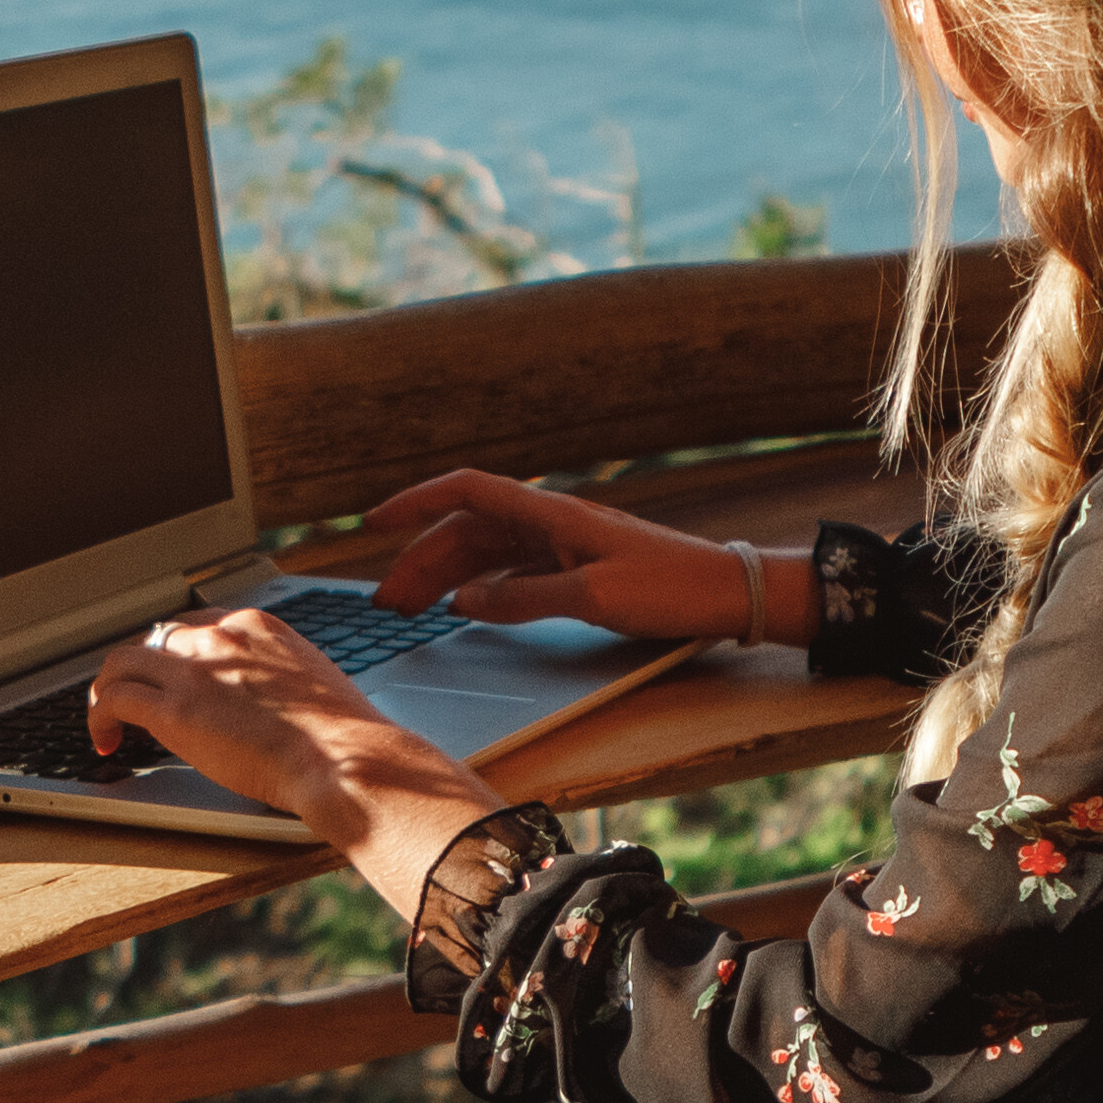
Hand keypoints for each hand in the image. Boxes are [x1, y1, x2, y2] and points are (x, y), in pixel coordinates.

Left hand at [85, 602, 502, 916]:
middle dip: (143, 670)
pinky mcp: (174, 709)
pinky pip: (113, 697)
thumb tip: (270, 706)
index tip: (175, 677)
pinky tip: (106, 741)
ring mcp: (194, 670)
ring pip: (123, 660)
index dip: (178, 652)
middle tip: (138, 701)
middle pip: (157, 638)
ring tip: (109, 720)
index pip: (198, 624)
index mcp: (258, 626)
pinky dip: (99, 716)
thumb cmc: (343, 739)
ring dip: (109, 689)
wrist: (344, 759)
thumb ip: (280, 683)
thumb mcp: (313, 687)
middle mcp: (221, 637)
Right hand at [363, 469, 774, 645]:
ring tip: (410, 610)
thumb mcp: (592, 600)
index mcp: (552, 514)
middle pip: (468, 530)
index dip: (416, 503)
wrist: (728, 594)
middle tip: (386, 602)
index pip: (467, 492)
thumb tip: (463, 603)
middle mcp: (551, 522)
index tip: (374, 525)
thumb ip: (521, 599)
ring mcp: (563, 545)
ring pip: (487, 553)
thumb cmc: (670, 589)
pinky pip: (512, 572)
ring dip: (446, 577)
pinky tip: (463, 609)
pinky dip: (481, 587)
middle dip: (421, 560)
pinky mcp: (576, 569)